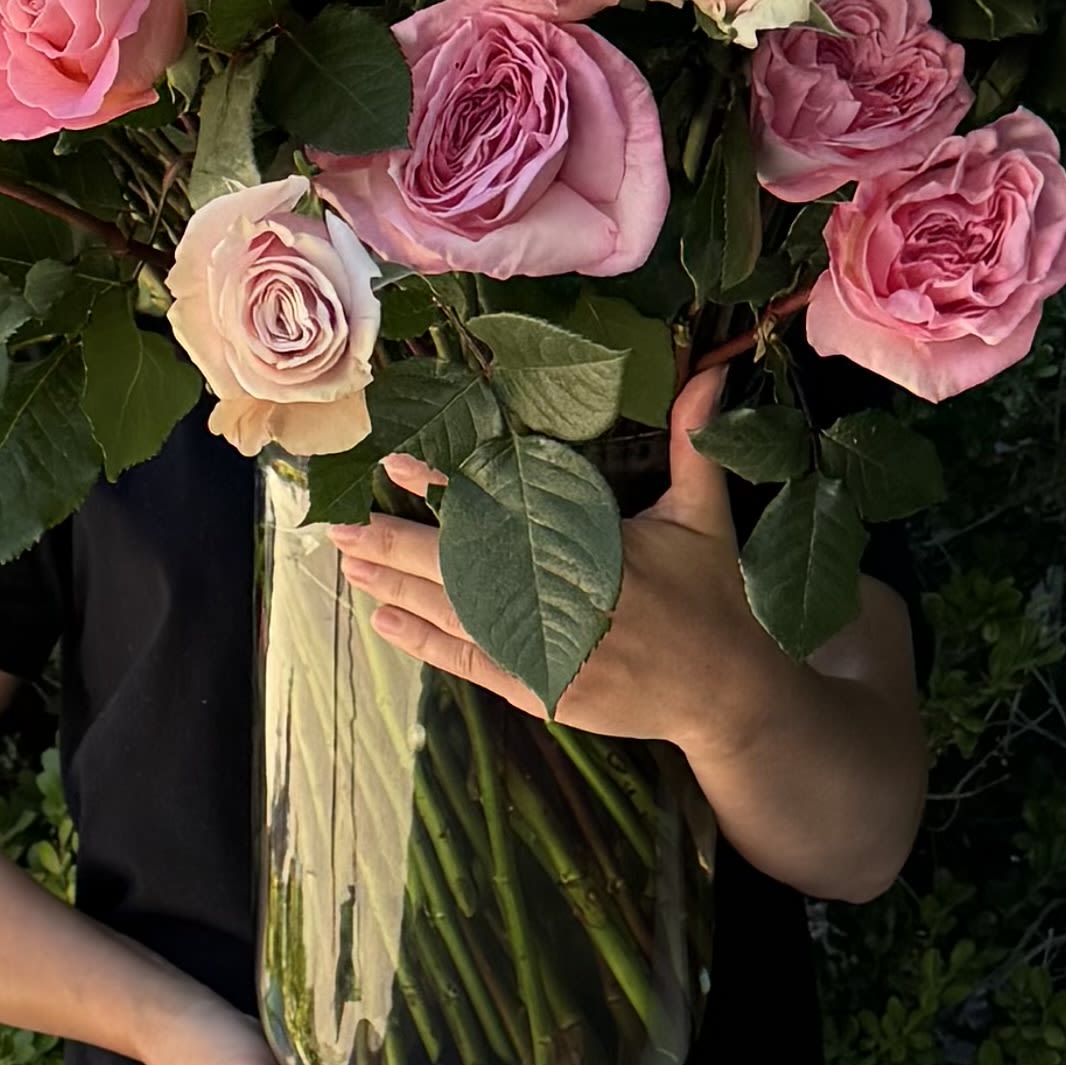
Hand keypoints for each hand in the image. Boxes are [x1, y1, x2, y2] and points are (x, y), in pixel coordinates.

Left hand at [324, 365, 788, 764]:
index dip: (449, 487)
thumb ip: (693, 444)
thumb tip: (710, 371)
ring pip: (456, 615)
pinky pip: (470, 661)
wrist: (726, 693)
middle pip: (462, 568)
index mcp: (598, 548)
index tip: (399, 464)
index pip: (508, 509)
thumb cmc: (714, 597)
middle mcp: (564, 598)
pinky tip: (385, 619)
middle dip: (395, 543)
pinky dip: (425, 641)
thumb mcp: (706, 515)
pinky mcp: (542, 686)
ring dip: (396, 587)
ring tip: (348, 561)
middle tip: (339, 522)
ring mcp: (549, 649)